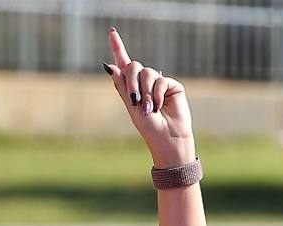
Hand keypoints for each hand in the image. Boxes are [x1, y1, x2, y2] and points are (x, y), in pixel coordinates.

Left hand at [103, 28, 194, 166]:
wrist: (167, 138)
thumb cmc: (148, 127)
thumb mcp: (131, 106)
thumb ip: (122, 85)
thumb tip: (111, 66)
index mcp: (131, 88)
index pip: (124, 64)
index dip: (118, 47)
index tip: (111, 31)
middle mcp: (144, 83)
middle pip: (134, 66)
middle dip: (131, 81)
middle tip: (135, 100)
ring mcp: (158, 82)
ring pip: (147, 72)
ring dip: (144, 91)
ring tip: (149, 108)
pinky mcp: (171, 84)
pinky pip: (160, 79)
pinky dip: (156, 94)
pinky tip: (159, 106)